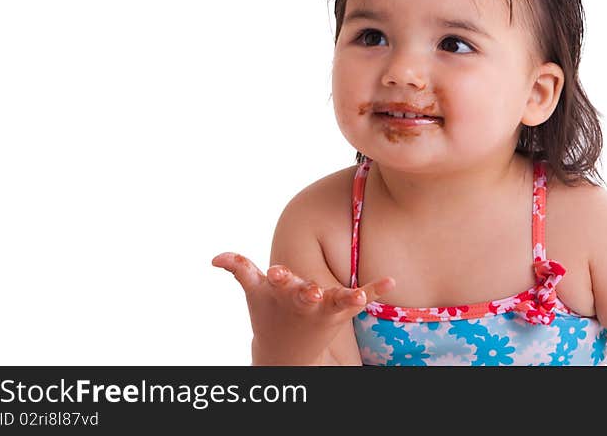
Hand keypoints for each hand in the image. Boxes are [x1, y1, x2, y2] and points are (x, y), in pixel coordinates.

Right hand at [211, 251, 394, 364]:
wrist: (285, 349)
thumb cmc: (270, 310)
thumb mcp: (254, 291)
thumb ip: (240, 269)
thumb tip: (215, 257)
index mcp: (281, 291)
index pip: (278, 282)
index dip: (278, 277)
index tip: (276, 273)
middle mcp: (303, 300)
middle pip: (305, 295)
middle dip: (307, 292)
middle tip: (312, 291)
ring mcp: (323, 307)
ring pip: (336, 301)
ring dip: (348, 299)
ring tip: (361, 296)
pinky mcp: (340, 311)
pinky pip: (361, 298)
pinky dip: (376, 290)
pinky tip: (391, 279)